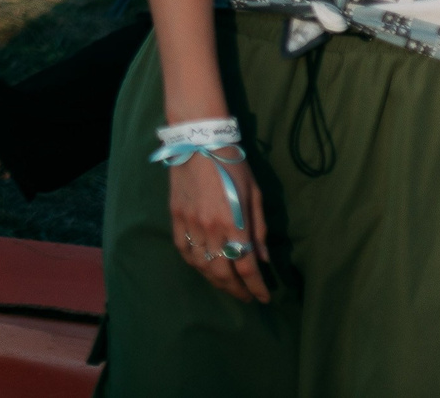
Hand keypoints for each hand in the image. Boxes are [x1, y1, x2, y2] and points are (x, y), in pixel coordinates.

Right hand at [167, 149, 269, 303]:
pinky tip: (203, 267)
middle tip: (246, 297)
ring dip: (215, 280)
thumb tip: (262, 258)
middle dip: (236, 290)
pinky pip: (183, 249)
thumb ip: (258, 229)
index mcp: (233, 224)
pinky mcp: (175, 216)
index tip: (264, 298)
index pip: (246, 268)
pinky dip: (194, 263)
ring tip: (227, 285)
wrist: (198, 140)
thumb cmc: (233, 165)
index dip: (256, 287)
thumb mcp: (254, 195)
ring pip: (200, 265)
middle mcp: (210, 229)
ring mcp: (189, 224)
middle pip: (222, 273)